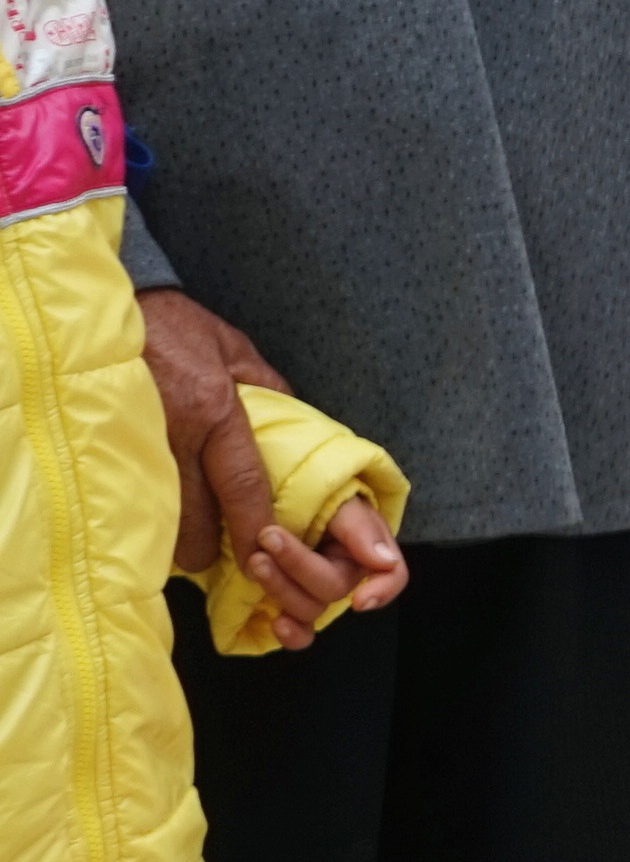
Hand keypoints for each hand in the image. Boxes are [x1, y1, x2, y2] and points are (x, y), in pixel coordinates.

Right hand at [137, 288, 287, 601]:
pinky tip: (145, 511)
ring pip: (156, 512)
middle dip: (203, 547)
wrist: (113, 305)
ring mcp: (135, 439)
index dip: (252, 528)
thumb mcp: (233, 349)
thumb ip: (267, 387)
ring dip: (168, 531)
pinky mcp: (103, 440)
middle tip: (213, 554)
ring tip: (179, 535)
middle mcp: (176, 432)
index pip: (242, 485)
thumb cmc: (177, 326)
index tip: (259, 556)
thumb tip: (295, 419)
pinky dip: (137, 508)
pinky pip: (124, 491)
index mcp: (216, 411)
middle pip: (193, 516)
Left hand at [233, 494, 406, 650]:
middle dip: (299, 567)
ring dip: (280, 588)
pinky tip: (275, 623)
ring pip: (309, 610)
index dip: (382, 591)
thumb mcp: (340, 500)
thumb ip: (360, 527)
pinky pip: (297, 633)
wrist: (268, 493)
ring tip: (254, 559)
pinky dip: (290, 634)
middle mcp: (344, 575)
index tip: (359, 600)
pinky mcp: (286, 605)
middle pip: (334, 589)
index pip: (392, 575)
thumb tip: (385, 561)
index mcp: (366, 548)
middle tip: (267, 537)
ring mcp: (313, 593)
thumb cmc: (310, 495)